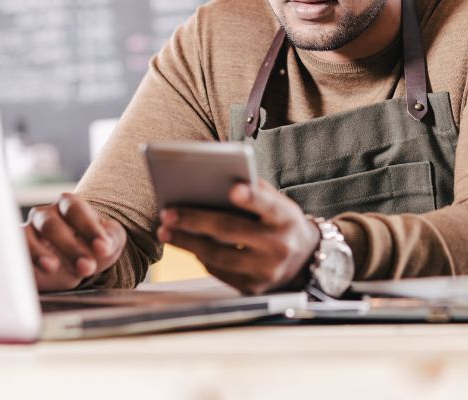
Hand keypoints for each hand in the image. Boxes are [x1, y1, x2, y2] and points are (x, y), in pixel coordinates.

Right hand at [24, 192, 126, 292]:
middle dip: (70, 246)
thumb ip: (109, 239)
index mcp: (68, 204)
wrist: (77, 263)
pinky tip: (32, 273)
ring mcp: (27, 233)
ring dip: (39, 253)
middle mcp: (44, 215)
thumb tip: (103, 246)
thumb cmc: (93, 244)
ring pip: (26, 237)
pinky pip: (12, 255)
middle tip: (86, 266)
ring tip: (52, 267)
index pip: (75, 209)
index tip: (102, 247)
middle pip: (51, 225)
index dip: (88, 228)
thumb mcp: (109, 240)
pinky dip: (20, 263)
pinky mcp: (15, 253)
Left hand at [157, 179, 319, 294]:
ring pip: (219, 256)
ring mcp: (266, 271)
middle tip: (169, 213)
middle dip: (196, 221)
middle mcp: (279, 246)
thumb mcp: (278, 203)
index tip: (232, 189)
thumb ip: (253, 191)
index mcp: (286, 218)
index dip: (251, 198)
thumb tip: (212, 179)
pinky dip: (200, 256)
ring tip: (165, 230)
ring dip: (187, 243)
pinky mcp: (252, 288)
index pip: (268, 205)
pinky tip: (184, 243)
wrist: (302, 259)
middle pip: (231, 231)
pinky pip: (219, 271)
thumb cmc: (280, 221)